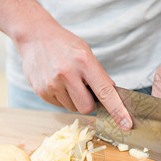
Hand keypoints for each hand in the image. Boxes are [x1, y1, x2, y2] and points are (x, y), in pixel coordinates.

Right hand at [17, 24, 131, 129]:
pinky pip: (60, 105)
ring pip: (73, 108)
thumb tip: (112, 96)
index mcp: (84, 62)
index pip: (105, 92)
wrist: (34, 36)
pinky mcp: (41, 91)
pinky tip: (57, 82)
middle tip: (84, 87)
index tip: (126, 124)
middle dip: (89, 102)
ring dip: (74, 99)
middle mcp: (67, 73)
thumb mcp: (86, 53)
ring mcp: (52, 84)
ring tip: (67, 80)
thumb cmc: (65, 45)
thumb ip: (99, 75)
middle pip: (87, 107)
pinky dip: (62, 98)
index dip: (117, 110)